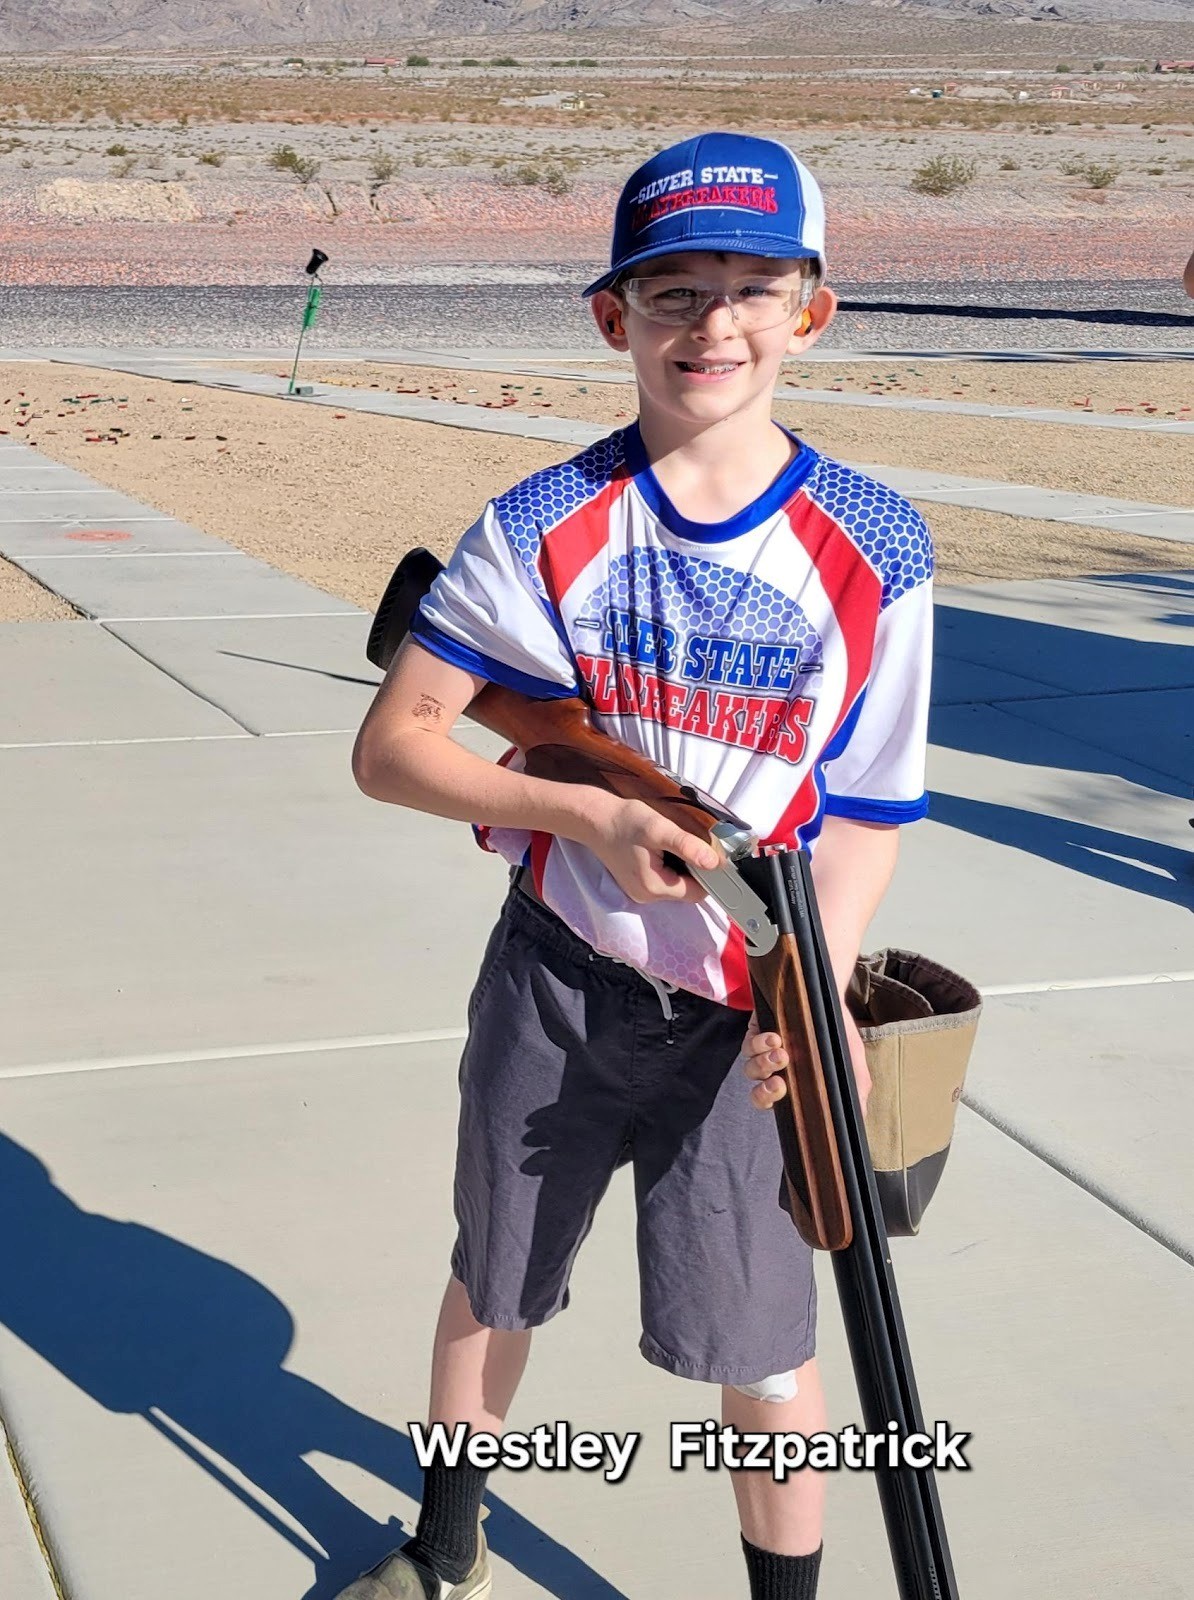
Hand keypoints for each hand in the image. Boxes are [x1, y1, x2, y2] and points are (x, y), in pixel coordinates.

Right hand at [577, 793, 720, 903]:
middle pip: (688, 890)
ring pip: (677, 884)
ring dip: (683, 866)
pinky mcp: (638, 882)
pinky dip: (670, 865)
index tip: (710, 853)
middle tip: (691, 842)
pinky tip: (662, 848)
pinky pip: (665, 879)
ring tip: (673, 843)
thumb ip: (687, 846)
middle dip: (695, 869)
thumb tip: (714, 862)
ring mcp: (641, 890)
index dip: (708, 874)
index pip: (697, 892)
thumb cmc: (623, 821)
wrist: (594, 819)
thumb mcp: (659, 829)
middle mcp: (647, 895)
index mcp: (653, 887)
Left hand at [741, 1010, 870, 1118]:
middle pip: (757, 1093)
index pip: (775, 1103)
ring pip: (751, 1068)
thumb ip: (855, 1089)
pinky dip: (759, 1043)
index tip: (785, 1095)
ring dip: (764, 1065)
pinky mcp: (756, 1031)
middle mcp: (775, 1071)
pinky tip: (775, 1038)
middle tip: (779, 1084)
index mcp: (794, 1083)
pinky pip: (748, 1044)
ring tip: (782, 1053)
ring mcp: (763, 1052)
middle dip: (764, 1092)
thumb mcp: (851, 1060)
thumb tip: (860, 1116)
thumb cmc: (838, 1032)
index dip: (774, 1103)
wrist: (827, 993)